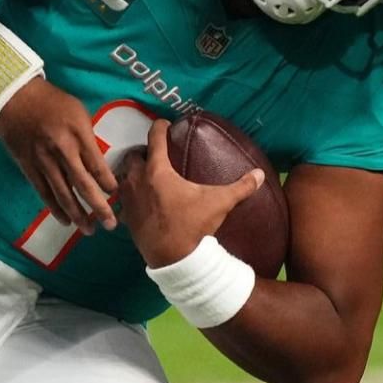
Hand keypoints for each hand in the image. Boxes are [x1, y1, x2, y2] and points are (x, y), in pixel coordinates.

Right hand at [0, 76, 118, 233]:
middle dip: (98, 207)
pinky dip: (55, 208)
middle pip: (82, 184)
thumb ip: (89, 138)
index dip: (108, 184)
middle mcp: (61, 151)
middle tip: (110, 224)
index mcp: (77, 134)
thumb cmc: (53, 103)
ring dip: (77, 214)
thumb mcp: (79, 112)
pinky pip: (44, 192)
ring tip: (89, 230)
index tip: (117, 195)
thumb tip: (99, 163)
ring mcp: (43, 161)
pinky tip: (66, 220)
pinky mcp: (29, 168)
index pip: (97, 165)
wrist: (16, 100)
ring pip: (62, 194)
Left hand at [116, 119, 265, 267]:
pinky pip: (123, 199)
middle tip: (154, 153)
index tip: (164, 123)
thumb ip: (240, 187)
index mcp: (157, 170)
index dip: (159, 127)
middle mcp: (137, 180)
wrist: (175, 259)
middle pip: (134, 155)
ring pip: (123, 176)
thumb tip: (259, 174)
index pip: (154, 138)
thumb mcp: (219, 203)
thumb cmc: (194, 226)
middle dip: (142, 151)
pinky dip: (129, 195)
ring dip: (132, 172)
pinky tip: (139, 199)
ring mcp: (129, 199)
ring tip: (145, 174)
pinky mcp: (126, 217)